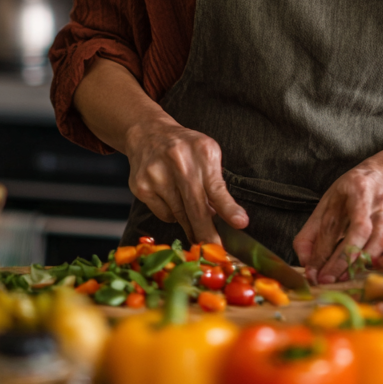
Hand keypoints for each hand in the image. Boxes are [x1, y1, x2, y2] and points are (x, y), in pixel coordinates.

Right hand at [125, 113, 248, 244]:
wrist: (148, 133)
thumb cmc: (185, 147)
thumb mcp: (207, 154)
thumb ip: (215, 184)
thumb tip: (219, 217)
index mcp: (202, 152)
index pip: (217, 187)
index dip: (229, 209)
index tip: (241, 224)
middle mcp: (178, 162)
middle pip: (195, 208)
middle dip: (208, 234)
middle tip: (218, 251)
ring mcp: (157, 175)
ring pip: (179, 215)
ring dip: (192, 226)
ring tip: (198, 226)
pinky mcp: (141, 187)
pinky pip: (164, 214)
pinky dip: (173, 214)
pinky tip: (173, 199)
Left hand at [293, 159, 382, 283]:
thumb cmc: (351, 196)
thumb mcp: (327, 204)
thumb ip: (311, 233)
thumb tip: (306, 264)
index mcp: (352, 189)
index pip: (334, 223)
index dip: (322, 251)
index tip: (313, 273)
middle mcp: (374, 199)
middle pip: (359, 231)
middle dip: (341, 260)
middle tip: (326, 280)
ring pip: (379, 240)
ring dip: (360, 262)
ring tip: (344, 276)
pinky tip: (373, 268)